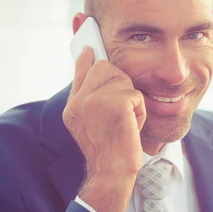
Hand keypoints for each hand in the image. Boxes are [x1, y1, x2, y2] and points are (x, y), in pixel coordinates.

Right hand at [63, 46, 145, 211]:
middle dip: (120, 83)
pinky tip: (131, 127)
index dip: (87, 56)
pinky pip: (136, 95)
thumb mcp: (91, 121)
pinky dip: (139, 111)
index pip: (81, 69)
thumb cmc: (108, 149)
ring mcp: (95, 101)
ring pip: (123, 80)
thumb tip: (90, 60)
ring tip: (124, 122)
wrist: (111, 172)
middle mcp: (80, 101)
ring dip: (131, 100)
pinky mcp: (115, 104)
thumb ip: (90, 95)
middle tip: (121, 110)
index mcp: (73, 105)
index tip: (87, 39)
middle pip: (106, 67)